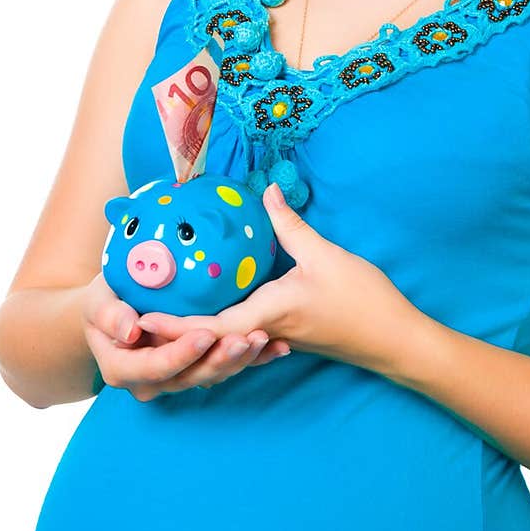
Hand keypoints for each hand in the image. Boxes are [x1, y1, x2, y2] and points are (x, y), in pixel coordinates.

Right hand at [81, 271, 290, 400]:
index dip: (181, 354)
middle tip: (246, 338)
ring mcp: (177, 378)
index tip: (204, 335)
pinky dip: (253, 358)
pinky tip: (280, 348)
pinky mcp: (198, 368)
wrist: (114, 311)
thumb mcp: (98, 302)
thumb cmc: (104, 302)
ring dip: (242, 360)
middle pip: (190, 376)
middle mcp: (152, 383)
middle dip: (221, 359)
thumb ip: (109, 315)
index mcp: (123, 370)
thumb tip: (130, 330)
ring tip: (265, 339)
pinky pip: (227, 366)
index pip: (155, 367)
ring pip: (213, 375)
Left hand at [136, 183, 422, 372]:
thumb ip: (291, 225)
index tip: (140, 317)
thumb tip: (268, 190)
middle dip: (172, 329)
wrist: (395, 340)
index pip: (210, 326)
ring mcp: (277, 338)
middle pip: (208, 336)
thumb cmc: (363, 300)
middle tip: (134, 318)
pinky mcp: (287, 337)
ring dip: (192, 332)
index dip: (173, 324)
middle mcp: (267, 331)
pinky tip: (209, 316)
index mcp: (270, 313)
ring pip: (224, 339)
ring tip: (161, 317)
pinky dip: (219, 330)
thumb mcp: (325, 256)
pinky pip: (243, 336)